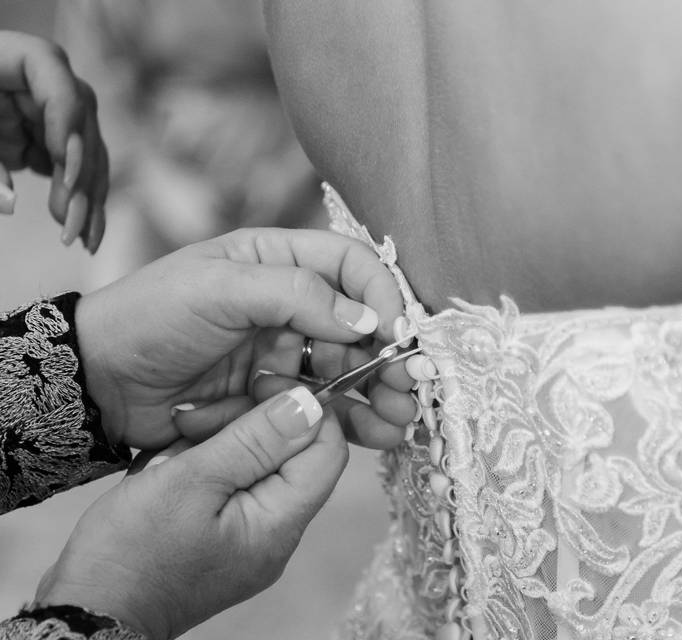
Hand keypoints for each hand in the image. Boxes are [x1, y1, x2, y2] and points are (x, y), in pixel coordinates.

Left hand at [0, 31, 107, 251]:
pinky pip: (75, 171)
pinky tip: (84, 236)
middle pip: (78, 122)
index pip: (53, 72)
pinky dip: (80, 203)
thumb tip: (10, 203)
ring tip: (83, 240)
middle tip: (70, 222)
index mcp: (12, 56)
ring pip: (87, 153)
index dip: (65, 118)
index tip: (65, 167)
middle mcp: (40, 82)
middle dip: (81, 177)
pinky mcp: (45, 140)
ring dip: (88, 199)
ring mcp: (46, 113)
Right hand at [36, 386, 344, 639]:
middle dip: (248, 424)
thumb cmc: (132, 552)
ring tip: (173, 450)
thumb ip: (255, 440)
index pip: (327, 451)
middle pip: (292, 455)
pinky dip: (207, 466)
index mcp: (280, 523)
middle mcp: (278, 535)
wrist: (90, 611)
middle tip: (193, 422)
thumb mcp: (191, 480)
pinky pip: (233, 486)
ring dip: (219, 444)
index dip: (305, 409)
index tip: (262, 384)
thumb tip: (310, 405)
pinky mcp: (226, 537)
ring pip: (258, 465)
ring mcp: (252, 539)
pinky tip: (172, 465)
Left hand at [76, 227, 415, 450]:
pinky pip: (330, 406)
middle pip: (362, 323)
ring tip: (400, 420)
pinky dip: (356, 421)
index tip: (396, 334)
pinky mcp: (278, 397)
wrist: (100, 384)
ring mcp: (287, 353)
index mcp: (278, 260)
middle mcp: (291, 304)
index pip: (352, 266)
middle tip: (408, 388)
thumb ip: (296, 294)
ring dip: (380, 392)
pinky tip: (378, 436)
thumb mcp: (218, 289)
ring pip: (353, 368)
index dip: (382, 295)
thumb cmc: (151, 318)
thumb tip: (368, 318)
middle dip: (389, 355)